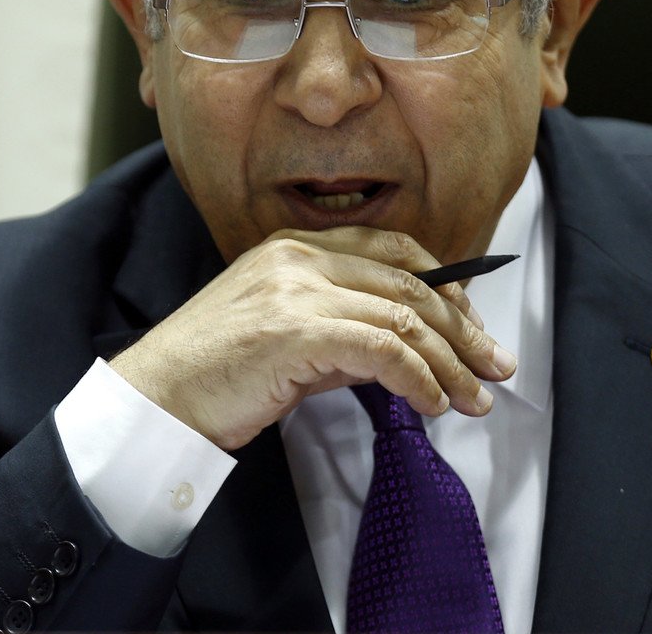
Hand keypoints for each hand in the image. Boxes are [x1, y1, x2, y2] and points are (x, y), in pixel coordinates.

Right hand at [109, 226, 515, 449]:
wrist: (154, 398)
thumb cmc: (211, 374)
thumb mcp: (283, 337)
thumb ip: (339, 332)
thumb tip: (399, 353)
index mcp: (294, 246)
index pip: (392, 247)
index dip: (445, 283)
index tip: (471, 325)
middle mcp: (299, 256)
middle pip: (410, 281)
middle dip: (464, 329)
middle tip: (497, 367)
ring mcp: (298, 289)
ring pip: (405, 316)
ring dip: (451, 364)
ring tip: (475, 400)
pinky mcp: (298, 331)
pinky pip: (384, 350)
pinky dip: (419, 380)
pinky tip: (431, 406)